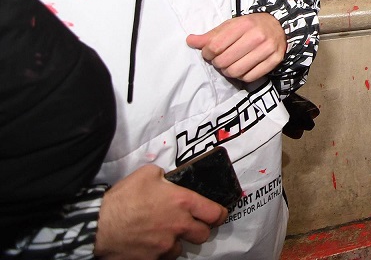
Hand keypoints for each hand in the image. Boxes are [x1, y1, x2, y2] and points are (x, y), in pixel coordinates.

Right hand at [95, 165, 226, 258]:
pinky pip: (162, 258)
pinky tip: (148, 243)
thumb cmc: (123, 198)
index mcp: (182, 202)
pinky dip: (158, 252)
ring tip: (161, 234)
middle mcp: (179, 226)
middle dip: (198, 230)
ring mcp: (165, 246)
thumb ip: (165, 176)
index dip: (219, 214)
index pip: (215, 213)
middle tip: (188, 225)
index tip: (216, 214)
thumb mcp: (147, 174)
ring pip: (181, 248)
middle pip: (203, 234)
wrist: (98, 225)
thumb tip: (168, 180)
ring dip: (175, 242)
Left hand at [186, 13, 285, 82]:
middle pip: (224, 61)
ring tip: (230, 64)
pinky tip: (242, 68)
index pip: (215, 46)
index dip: (206, 53)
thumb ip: (210, 35)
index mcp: (244, 24)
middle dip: (217, 63)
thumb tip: (190, 41)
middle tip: (220, 59)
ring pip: (236, 72)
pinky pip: (249, 78)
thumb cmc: (250, 26)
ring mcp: (268, 49)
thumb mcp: (230, 26)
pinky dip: (241, 76)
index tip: (208, 53)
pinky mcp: (275, 61)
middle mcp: (258, 36)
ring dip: (228, 71)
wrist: (278, 26)